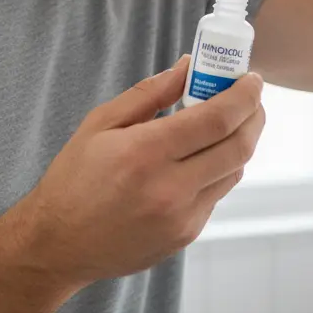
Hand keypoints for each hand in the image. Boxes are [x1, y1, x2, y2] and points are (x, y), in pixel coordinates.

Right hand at [17, 55, 264, 293]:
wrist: (58, 246)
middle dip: (255, 115)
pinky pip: (217, 194)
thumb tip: (189, 66)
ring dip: (241, 141)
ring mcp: (182, 218)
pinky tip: (203, 156)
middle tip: (251, 97)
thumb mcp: (101, 124)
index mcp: (145, 153)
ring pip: (234, 171)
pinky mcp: (186, 235)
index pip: (218, 118)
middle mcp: (170, 189)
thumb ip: (150, 93)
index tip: (253, 78)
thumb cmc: (74, 179)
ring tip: (229, 121)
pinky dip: (220, 168)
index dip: (244, 94)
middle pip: (239, 145)